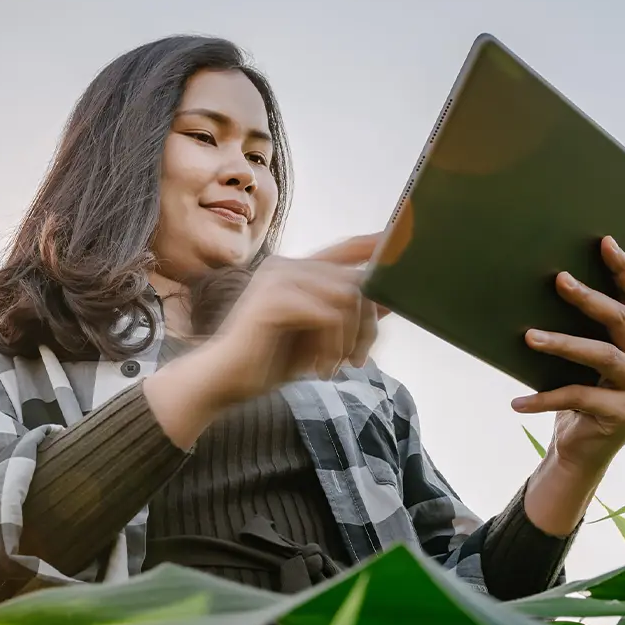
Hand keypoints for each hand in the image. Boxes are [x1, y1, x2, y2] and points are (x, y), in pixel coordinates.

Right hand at [203, 233, 383, 403]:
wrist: (222, 382)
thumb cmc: (269, 360)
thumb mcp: (318, 337)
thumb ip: (348, 315)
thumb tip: (389, 300)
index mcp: (296, 271)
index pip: (346, 248)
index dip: (376, 245)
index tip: (401, 242)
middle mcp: (287, 267)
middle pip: (356, 281)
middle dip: (368, 326)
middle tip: (357, 361)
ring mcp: (279, 280)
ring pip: (348, 298)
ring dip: (351, 339)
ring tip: (336, 367)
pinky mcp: (274, 300)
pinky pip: (329, 316)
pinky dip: (334, 345)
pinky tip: (321, 368)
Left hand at [510, 236, 624, 475]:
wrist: (583, 454)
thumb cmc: (579, 399)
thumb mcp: (584, 364)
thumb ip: (584, 335)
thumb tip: (547, 290)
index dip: (623, 269)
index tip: (604, 241)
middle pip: (621, 320)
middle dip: (589, 298)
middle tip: (558, 280)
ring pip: (602, 355)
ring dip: (562, 343)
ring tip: (528, 336)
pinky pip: (579, 397)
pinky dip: (544, 399)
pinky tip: (517, 402)